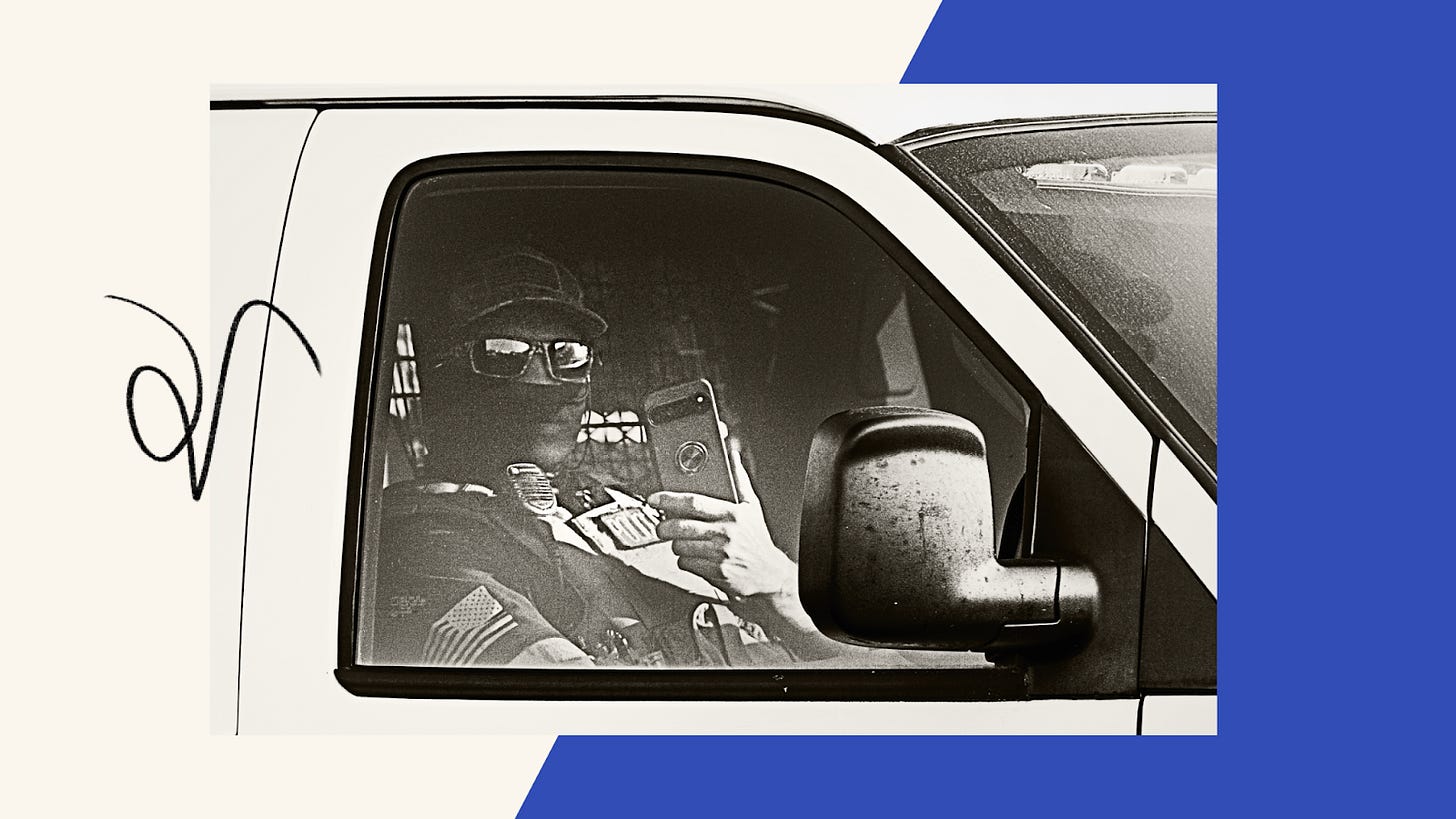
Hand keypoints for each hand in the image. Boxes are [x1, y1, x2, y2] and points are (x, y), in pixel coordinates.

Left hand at [649, 448, 794, 599]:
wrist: (769, 573)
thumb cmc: (757, 539)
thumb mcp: (752, 507)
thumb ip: (740, 480)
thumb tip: (734, 456)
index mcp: (732, 513)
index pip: (694, 503)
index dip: (669, 499)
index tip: (654, 499)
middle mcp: (725, 533)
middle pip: (681, 527)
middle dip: (664, 527)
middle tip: (662, 527)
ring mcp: (720, 554)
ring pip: (680, 546)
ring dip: (677, 545)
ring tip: (685, 543)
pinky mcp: (716, 572)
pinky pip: (686, 563)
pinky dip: (685, 560)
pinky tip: (695, 557)